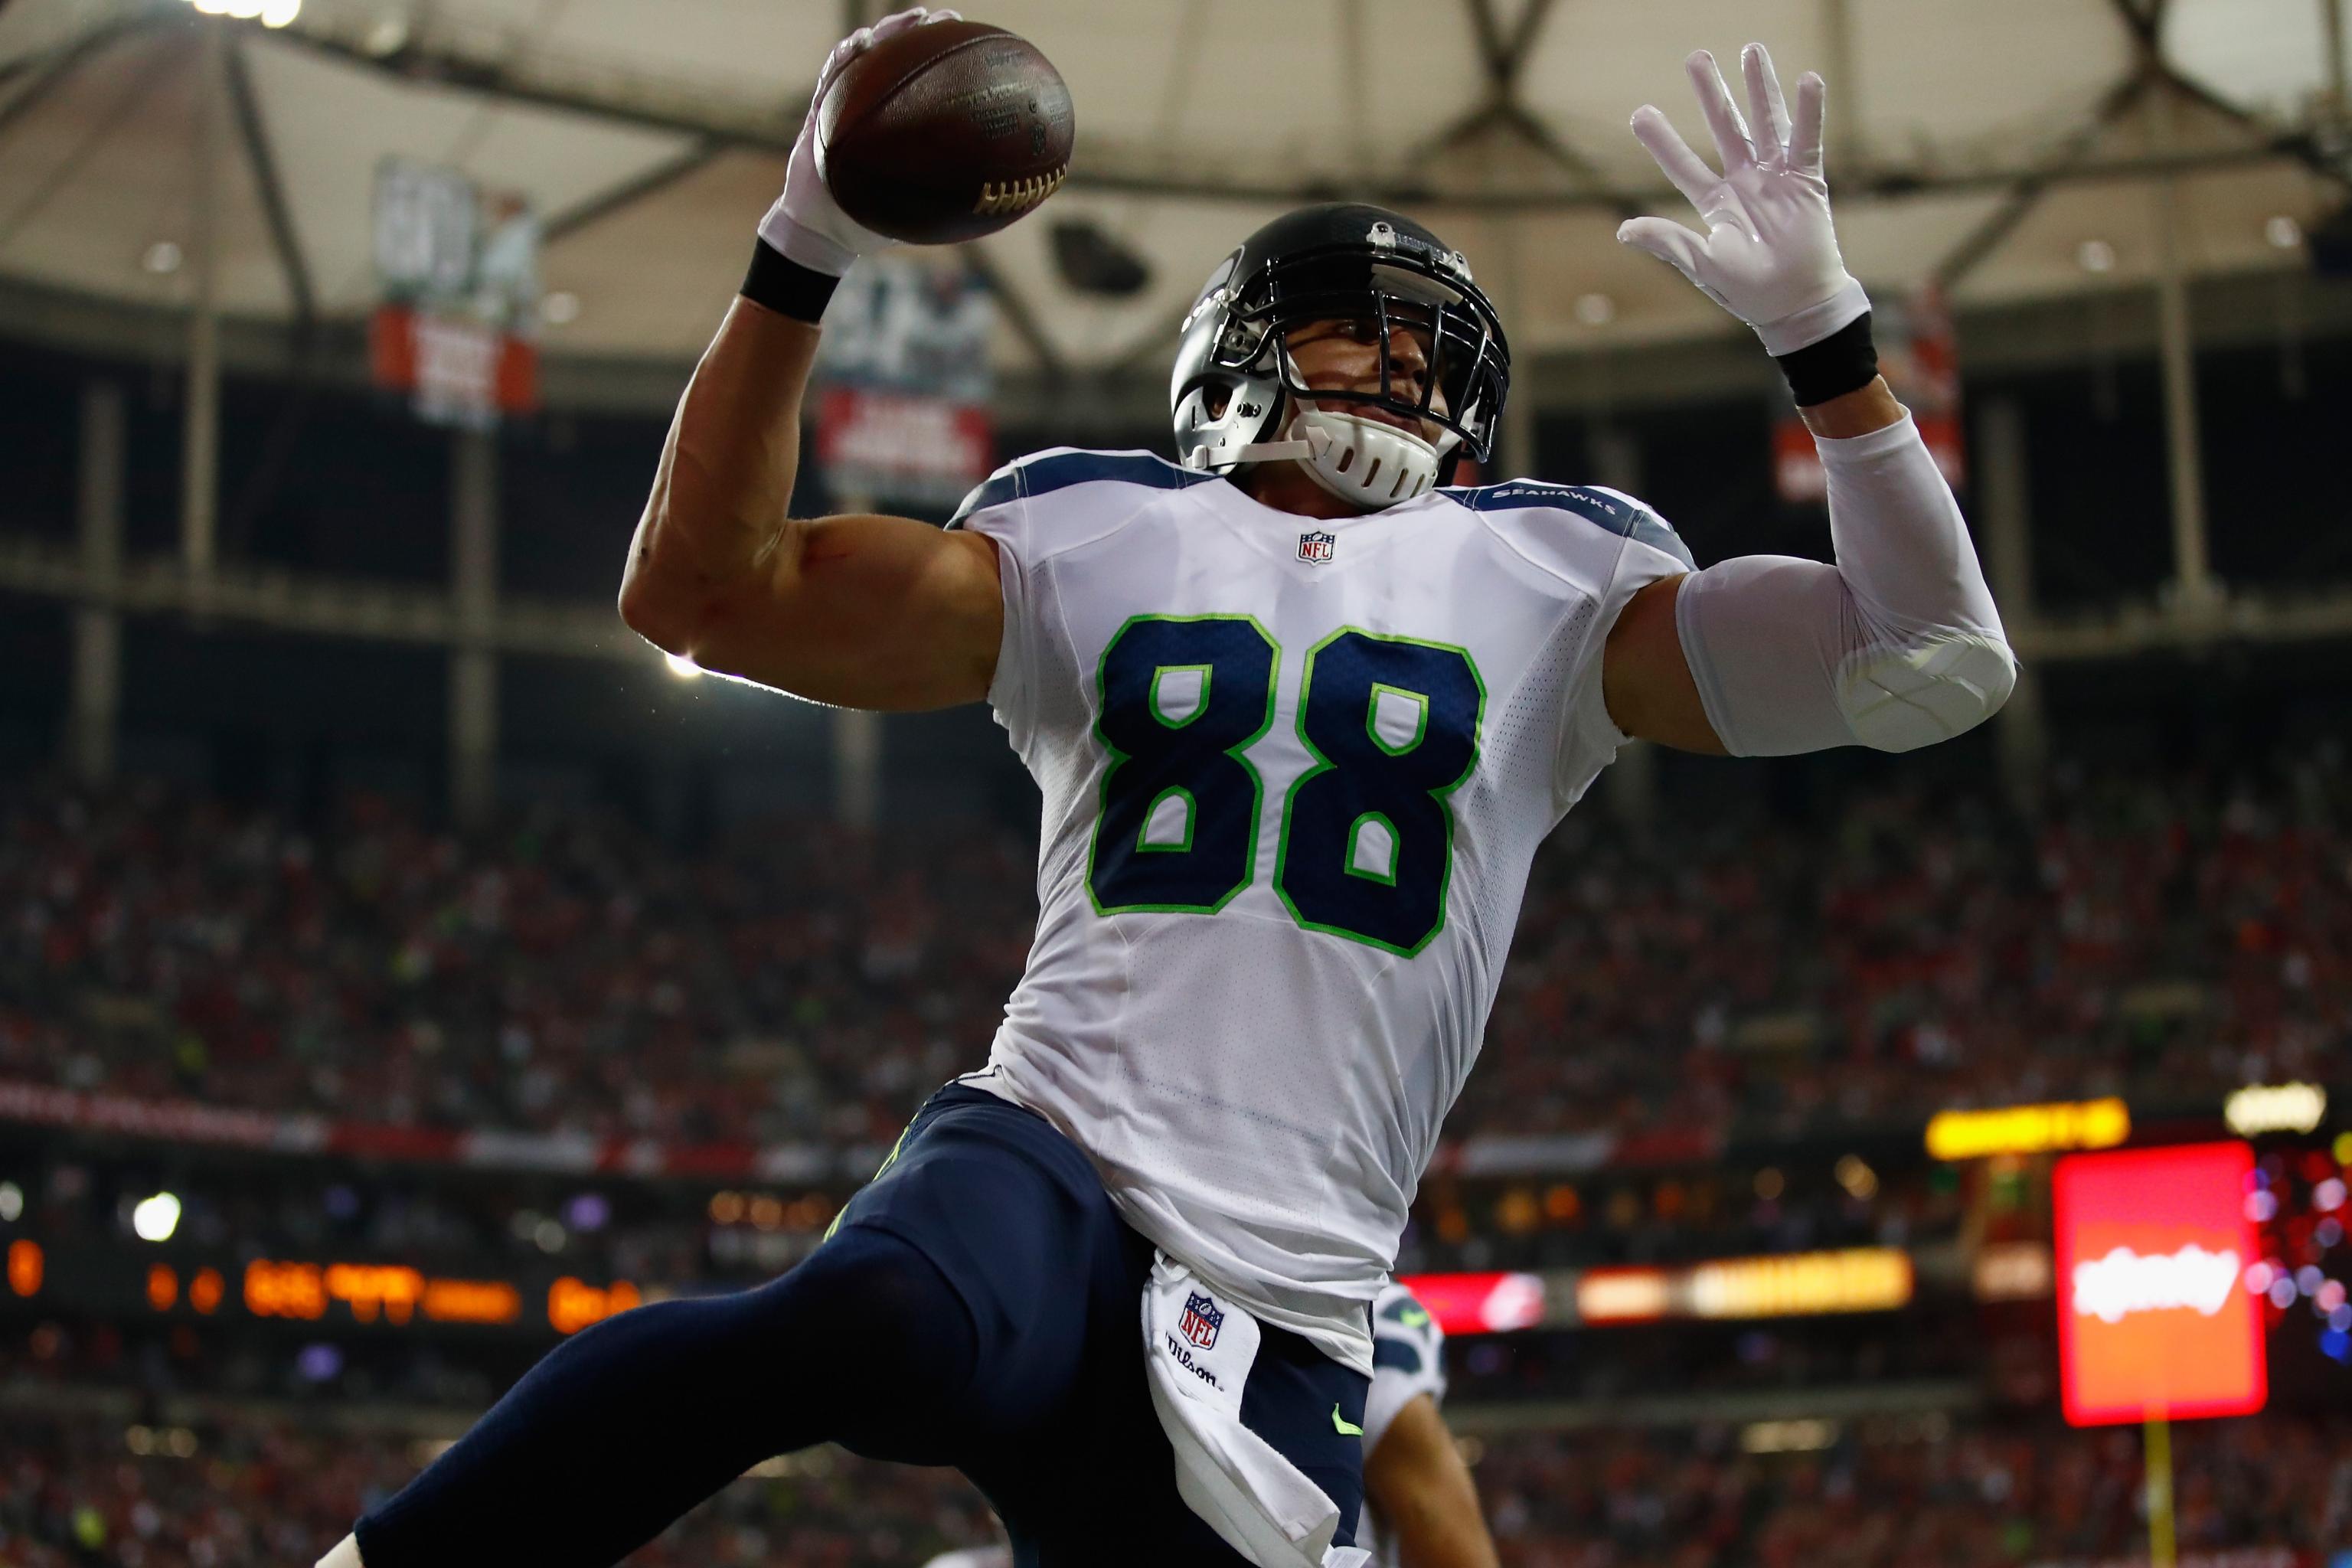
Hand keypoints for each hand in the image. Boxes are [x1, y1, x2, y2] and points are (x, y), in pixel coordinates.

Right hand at [758, 7, 959, 275]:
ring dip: (886, 33)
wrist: (827, 230)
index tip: (969, 40)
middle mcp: (875, 108)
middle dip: (920, 32)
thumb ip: (944, 198)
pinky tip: (860, 45)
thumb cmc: (871, 220)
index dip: (944, 58)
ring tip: (909, 19)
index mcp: (899, 126)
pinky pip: (831, 77)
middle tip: (946, 18)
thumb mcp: (917, 210)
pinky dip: (843, 58)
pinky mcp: (821, 110)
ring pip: (865, 57)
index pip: (924, 82)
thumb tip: (1003, 204)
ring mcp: (846, 104)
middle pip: (898, 57)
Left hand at [1617, 44, 1867, 355]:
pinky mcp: (1806, 180)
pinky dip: (1809, 111)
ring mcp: (1776, 178)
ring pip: (1765, 122)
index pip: (1683, 165)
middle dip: (1711, 93)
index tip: (1640, 113)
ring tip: (1752, 50)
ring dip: (1758, 87)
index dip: (1663, 141)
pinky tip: (1807, 80)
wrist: (1795, 305)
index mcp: (1715, 203)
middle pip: (1725, 128)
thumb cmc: (1749, 292)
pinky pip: (1806, 140)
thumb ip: (1669, 242)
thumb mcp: (1703, 265)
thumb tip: (1625, 229)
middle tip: (1696, 57)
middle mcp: (1744, 182)